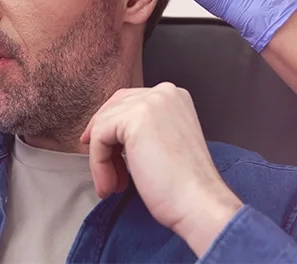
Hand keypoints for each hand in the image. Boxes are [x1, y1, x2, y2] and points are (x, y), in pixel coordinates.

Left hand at [81, 84, 242, 254]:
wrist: (198, 203)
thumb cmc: (185, 186)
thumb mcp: (163, 145)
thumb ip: (143, 131)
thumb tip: (110, 136)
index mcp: (174, 97)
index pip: (129, 102)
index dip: (112, 130)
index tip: (106, 155)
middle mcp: (164, 93)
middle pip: (113, 109)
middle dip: (104, 142)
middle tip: (105, 172)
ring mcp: (151, 102)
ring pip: (103, 125)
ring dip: (101, 160)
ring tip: (112, 185)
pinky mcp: (135, 118)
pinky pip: (99, 137)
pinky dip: (98, 164)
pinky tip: (110, 185)